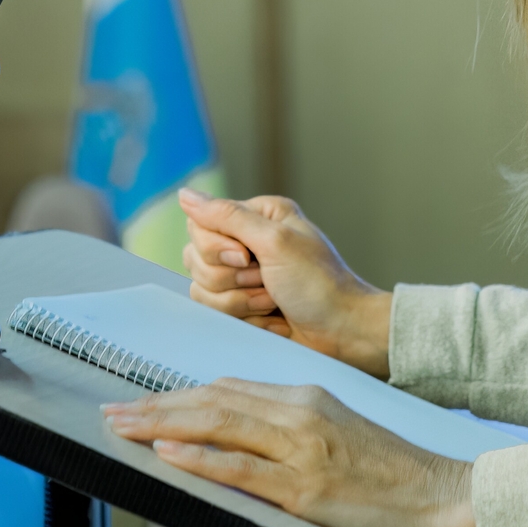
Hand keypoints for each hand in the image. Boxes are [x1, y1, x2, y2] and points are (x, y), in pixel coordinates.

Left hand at [104, 380, 478, 526]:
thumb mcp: (341, 435)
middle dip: (157, 405)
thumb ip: (294, 429)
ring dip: (161, 425)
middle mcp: (300, 413)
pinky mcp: (305, 489)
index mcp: (308, 397)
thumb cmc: (395, 475)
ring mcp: (301, 450)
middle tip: (113, 410)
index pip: (229, 389)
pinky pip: (240, 468)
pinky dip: (198, 457)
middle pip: (213, 400)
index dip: (180, 395)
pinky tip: (167, 452)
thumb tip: (243, 437)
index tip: (144, 401)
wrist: (443, 497)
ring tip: (123, 425)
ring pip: (217, 426)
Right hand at [179, 189, 390, 376]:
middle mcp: (246, 241)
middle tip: (266, 280)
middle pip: (197, 258)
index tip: (249, 257)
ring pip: (203, 288)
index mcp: (257, 216)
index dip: (217, 247)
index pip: (201, 223)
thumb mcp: (275, 242)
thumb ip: (228, 216)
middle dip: (232, 278)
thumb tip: (186, 195)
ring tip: (273, 301)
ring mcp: (242, 275)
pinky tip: (271, 316)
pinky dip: (245, 317)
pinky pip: (215, 311)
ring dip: (241, 301)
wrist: (341, 331)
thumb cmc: (319, 284)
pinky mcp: (241, 303)